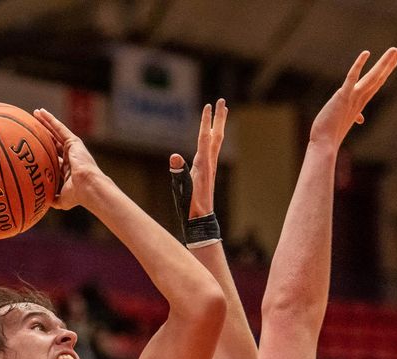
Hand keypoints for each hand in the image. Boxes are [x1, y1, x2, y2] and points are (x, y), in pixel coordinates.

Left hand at [32, 108, 105, 210]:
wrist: (87, 187)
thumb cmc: (77, 195)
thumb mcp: (61, 199)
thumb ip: (53, 198)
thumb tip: (43, 203)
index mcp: (67, 169)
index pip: (53, 156)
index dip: (44, 150)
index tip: (34, 146)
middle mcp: (70, 156)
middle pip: (53, 141)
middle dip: (44, 132)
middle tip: (33, 124)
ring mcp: (72, 148)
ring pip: (55, 132)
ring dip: (46, 122)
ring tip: (36, 113)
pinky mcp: (74, 142)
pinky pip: (59, 127)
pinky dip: (50, 120)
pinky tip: (42, 112)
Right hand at [172, 99, 227, 219]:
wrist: (200, 219)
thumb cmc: (190, 205)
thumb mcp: (181, 188)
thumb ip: (178, 171)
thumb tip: (174, 156)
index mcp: (203, 164)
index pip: (205, 137)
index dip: (206, 121)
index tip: (208, 105)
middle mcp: (209, 163)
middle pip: (216, 135)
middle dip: (219, 118)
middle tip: (222, 101)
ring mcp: (210, 167)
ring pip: (216, 141)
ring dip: (219, 125)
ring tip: (222, 113)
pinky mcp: (207, 171)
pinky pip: (212, 149)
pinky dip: (214, 138)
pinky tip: (212, 137)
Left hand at [309, 47, 396, 149]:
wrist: (324, 144)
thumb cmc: (331, 133)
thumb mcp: (344, 121)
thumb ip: (354, 116)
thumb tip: (361, 118)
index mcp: (360, 103)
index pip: (375, 84)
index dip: (385, 72)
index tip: (394, 62)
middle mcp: (360, 99)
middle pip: (378, 78)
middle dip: (389, 63)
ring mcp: (353, 97)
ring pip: (372, 77)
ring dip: (384, 62)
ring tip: (394, 50)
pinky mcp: (343, 96)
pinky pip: (352, 78)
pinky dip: (359, 65)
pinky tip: (366, 53)